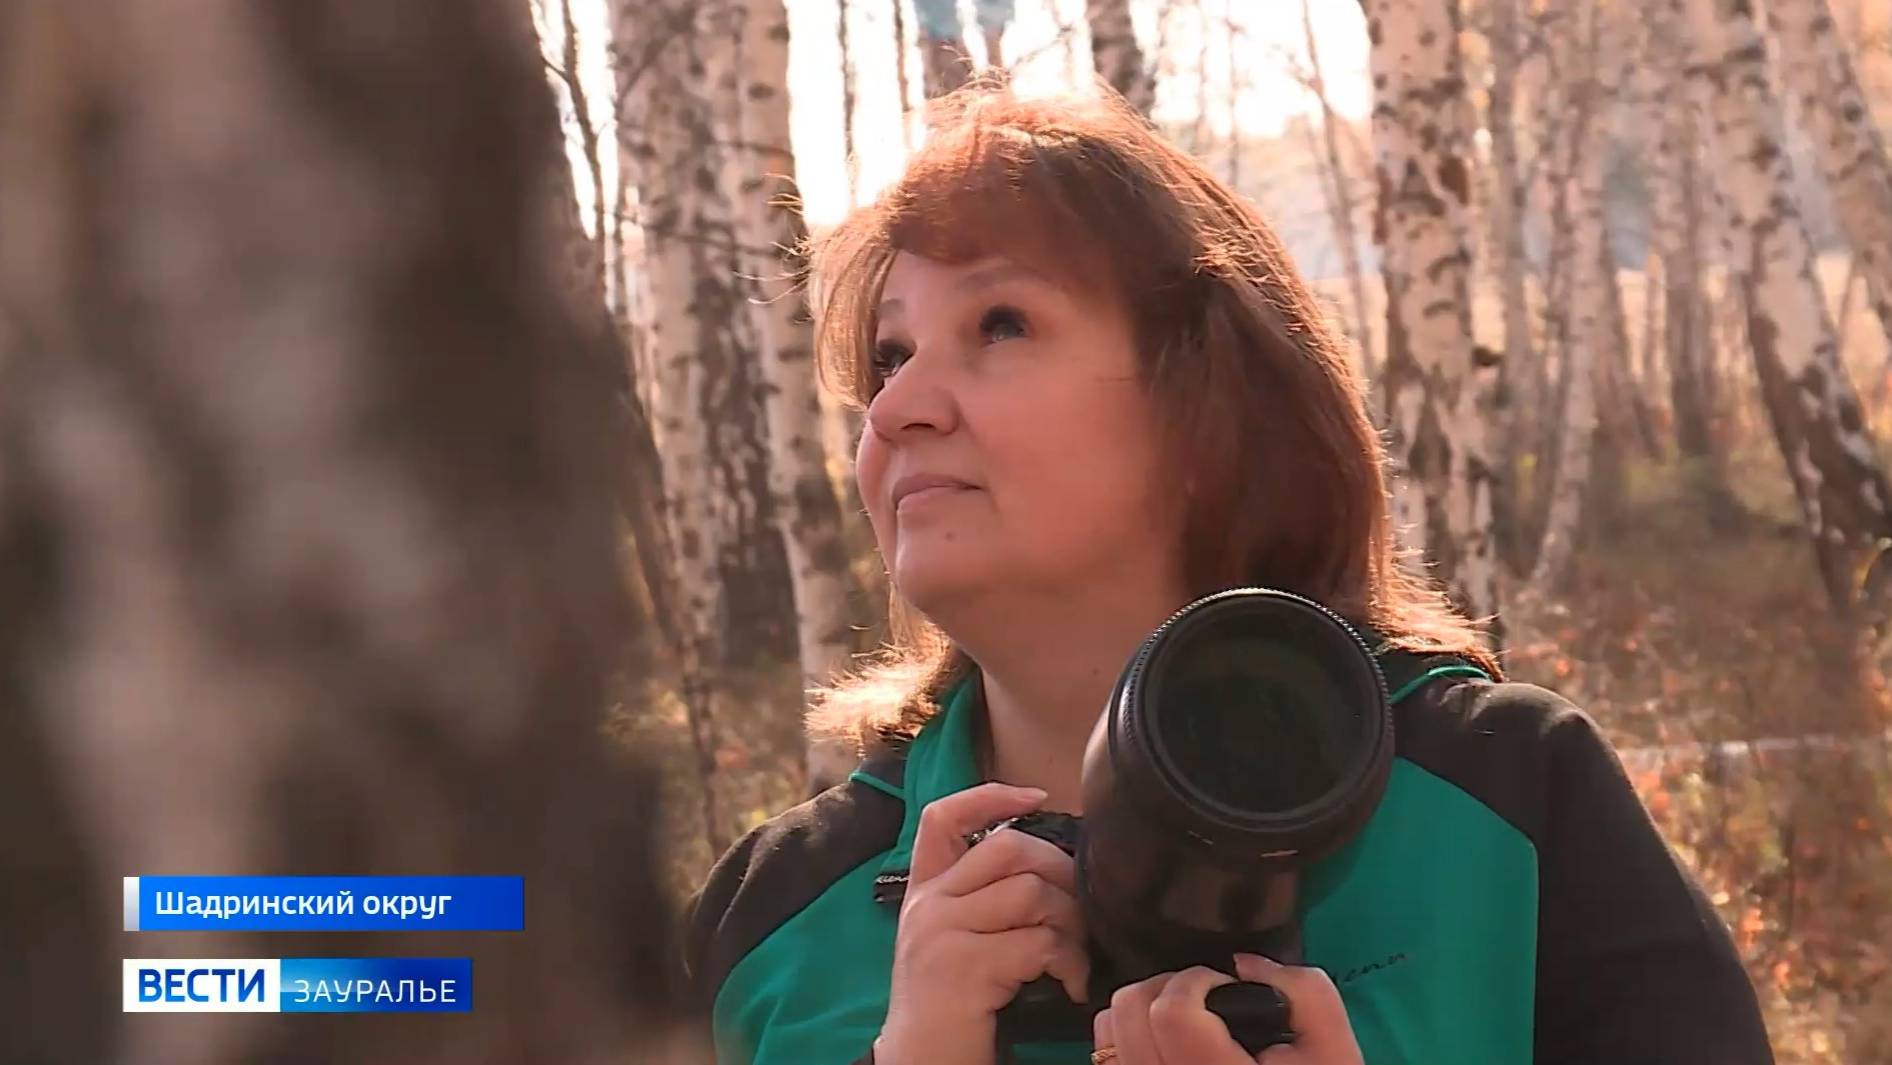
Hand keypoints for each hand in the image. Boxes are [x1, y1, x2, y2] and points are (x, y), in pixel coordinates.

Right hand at [873, 783, 1089, 1064]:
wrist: (921, 1063)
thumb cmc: (950, 1006)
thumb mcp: (952, 940)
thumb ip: (979, 900)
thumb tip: (1051, 868)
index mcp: (924, 891)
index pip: (943, 818)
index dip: (990, 796)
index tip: (1035, 795)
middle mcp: (928, 905)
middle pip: (1009, 849)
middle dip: (1062, 872)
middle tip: (1082, 910)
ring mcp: (942, 933)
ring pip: (1031, 892)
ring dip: (1073, 924)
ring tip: (1077, 955)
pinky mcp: (965, 967)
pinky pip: (1040, 943)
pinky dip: (1070, 962)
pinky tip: (1072, 984)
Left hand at [1091, 954, 1362, 1064]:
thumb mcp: (1335, 1050)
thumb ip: (1304, 993)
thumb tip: (1244, 963)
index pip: (1172, 1010)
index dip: (1196, 982)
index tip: (1223, 986)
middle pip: (1129, 1010)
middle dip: (1165, 986)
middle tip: (1203, 997)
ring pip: (1108, 1028)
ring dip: (1141, 1008)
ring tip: (1183, 1016)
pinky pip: (1106, 1053)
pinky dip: (1124, 1035)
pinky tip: (1164, 1040)